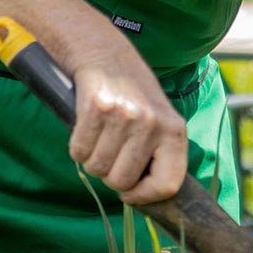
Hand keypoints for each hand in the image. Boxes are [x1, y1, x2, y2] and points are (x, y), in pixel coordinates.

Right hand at [68, 59, 188, 204]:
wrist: (107, 56)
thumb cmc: (135, 97)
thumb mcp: (161, 121)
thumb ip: (160, 154)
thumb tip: (147, 196)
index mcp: (175, 130)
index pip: (167, 184)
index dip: (145, 196)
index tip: (131, 193)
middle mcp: (151, 123)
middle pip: (122, 181)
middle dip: (111, 176)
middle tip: (112, 156)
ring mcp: (124, 115)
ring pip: (98, 169)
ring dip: (93, 161)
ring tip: (101, 139)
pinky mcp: (96, 108)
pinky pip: (78, 151)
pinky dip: (78, 148)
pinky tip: (87, 131)